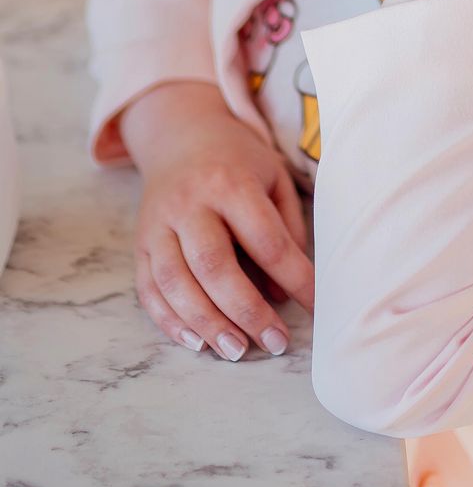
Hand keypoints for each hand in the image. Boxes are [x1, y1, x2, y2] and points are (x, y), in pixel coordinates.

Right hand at [133, 111, 315, 360]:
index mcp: (232, 183)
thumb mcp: (274, 178)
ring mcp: (158, 224)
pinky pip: (148, 289)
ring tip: (237, 351)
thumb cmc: (239, 162)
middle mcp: (190, 203)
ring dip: (206, 323)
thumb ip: (287, 229)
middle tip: (275, 342)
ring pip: (174, 282)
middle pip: (214, 265)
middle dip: (246, 311)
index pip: (267, 240)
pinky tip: (196, 342)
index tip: (317, 307)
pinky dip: (169, 321)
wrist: (180, 136)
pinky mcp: (140, 243)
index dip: (296, 278)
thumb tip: (284, 293)